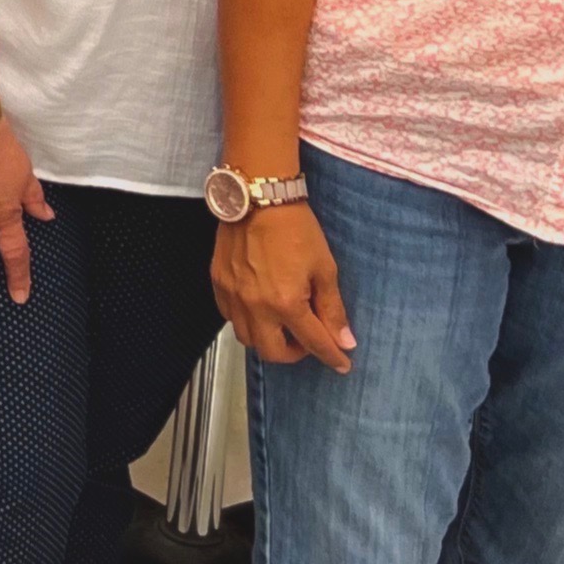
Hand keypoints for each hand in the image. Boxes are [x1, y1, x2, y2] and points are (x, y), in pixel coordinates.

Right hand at [214, 199, 356, 370]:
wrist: (258, 198)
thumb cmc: (296, 229)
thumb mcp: (324, 268)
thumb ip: (332, 308)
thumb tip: (344, 340)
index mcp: (286, 302)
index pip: (313, 342)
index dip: (332, 356)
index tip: (343, 365)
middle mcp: (255, 306)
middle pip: (272, 352)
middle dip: (294, 354)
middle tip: (307, 340)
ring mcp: (232, 295)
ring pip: (247, 338)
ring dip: (267, 339)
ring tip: (282, 324)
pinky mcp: (218, 283)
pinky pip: (229, 316)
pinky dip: (246, 321)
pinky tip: (259, 308)